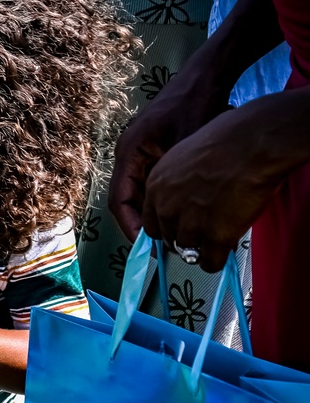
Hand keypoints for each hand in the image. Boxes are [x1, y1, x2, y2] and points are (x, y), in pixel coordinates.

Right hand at [109, 66, 232, 241]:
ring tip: (173, 232)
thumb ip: (175, 185)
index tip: (146, 246)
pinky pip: (150, 181)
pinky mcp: (153, 149)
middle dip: (143, 223)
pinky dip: (161, 198)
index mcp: (128, 153)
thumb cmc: (195, 105)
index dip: (130, 227)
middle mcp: (128, 154)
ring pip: (139, 192)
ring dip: (153, 212)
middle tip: (164, 246)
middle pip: (126, 199)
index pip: (119, 201)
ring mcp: (140, 152)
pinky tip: (179, 209)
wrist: (207, 76)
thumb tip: (175, 222)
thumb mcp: (186, 149)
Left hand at [140, 91, 309, 271]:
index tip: (178, 229)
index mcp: (156, 186)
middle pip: (168, 239)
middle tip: (204, 233)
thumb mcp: (185, 155)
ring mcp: (189, 224)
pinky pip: (209, 262)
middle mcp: (167, 208)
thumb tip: (187, 193)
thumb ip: (178, 180)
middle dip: (185, 239)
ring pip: (187, 252)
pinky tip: (226, 249)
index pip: (150, 222)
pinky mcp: (214, 236)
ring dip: (202, 248)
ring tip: (220, 236)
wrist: (252, 144)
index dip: (167, 228)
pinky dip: (217, 260)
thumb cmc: (228, 140)